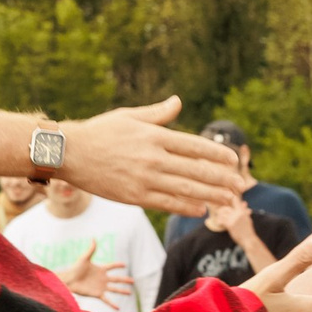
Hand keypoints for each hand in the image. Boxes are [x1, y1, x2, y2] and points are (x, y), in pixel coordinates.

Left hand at [54, 241, 133, 305]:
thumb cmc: (75, 269)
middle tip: (133, 281)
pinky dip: (112, 303)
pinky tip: (118, 307)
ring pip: (114, 289)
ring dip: (122, 291)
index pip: (112, 266)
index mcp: (100, 269)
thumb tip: (93, 238)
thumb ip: (91, 249)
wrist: (69, 280)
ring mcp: (101, 287)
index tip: (125, 265)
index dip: (118, 265)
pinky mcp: (97, 294)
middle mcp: (102, 278)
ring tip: (130, 293)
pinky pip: (107, 299)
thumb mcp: (84, 258)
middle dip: (125, 280)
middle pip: (117, 279)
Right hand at [61, 97, 245, 215]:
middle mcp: (153, 157)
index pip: (195, 146)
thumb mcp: (129, 116)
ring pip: (186, 189)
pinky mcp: (134, 196)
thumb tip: (178, 102)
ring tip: (230, 201)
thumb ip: (157, 114)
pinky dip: (186, 207)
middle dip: (222, 179)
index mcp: (155, 136)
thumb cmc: (99, 132)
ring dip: (211, 196)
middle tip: (241, 186)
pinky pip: (166, 203)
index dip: (217, 154)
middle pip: (196, 170)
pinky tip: (202, 210)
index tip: (234, 160)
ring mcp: (144, 178)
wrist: (69, 153)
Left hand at [207, 193, 252, 239]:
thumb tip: (244, 202)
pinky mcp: (230, 225)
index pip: (235, 200)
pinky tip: (219, 224)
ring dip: (219, 216)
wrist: (249, 240)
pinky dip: (219, 222)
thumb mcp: (247, 218)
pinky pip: (221, 221)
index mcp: (243, 211)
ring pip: (222, 213)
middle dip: (222, 211)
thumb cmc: (248, 230)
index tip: (226, 202)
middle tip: (220, 213)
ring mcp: (233, 219)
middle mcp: (238, 213)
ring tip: (219, 218)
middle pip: (226, 208)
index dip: (230, 199)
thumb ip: (244, 210)